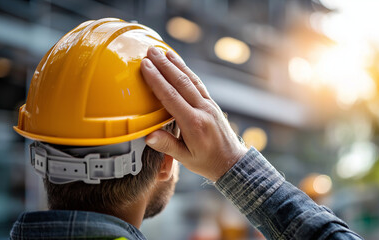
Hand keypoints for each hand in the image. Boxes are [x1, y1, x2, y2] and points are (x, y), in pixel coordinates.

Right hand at [140, 47, 247, 180]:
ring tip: (164, 51)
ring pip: (191, 80)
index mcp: (194, 124)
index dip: (157, 79)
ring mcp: (209, 105)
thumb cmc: (207, 162)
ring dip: (177, 64)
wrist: (232, 162)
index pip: (171, 97)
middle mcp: (203, 110)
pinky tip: (179, 64)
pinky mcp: (212, 104)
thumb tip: (149, 136)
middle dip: (165, 65)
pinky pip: (198, 84)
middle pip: (181, 82)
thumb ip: (167, 146)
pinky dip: (187, 72)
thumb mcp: (186, 158)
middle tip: (151, 51)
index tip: (146, 65)